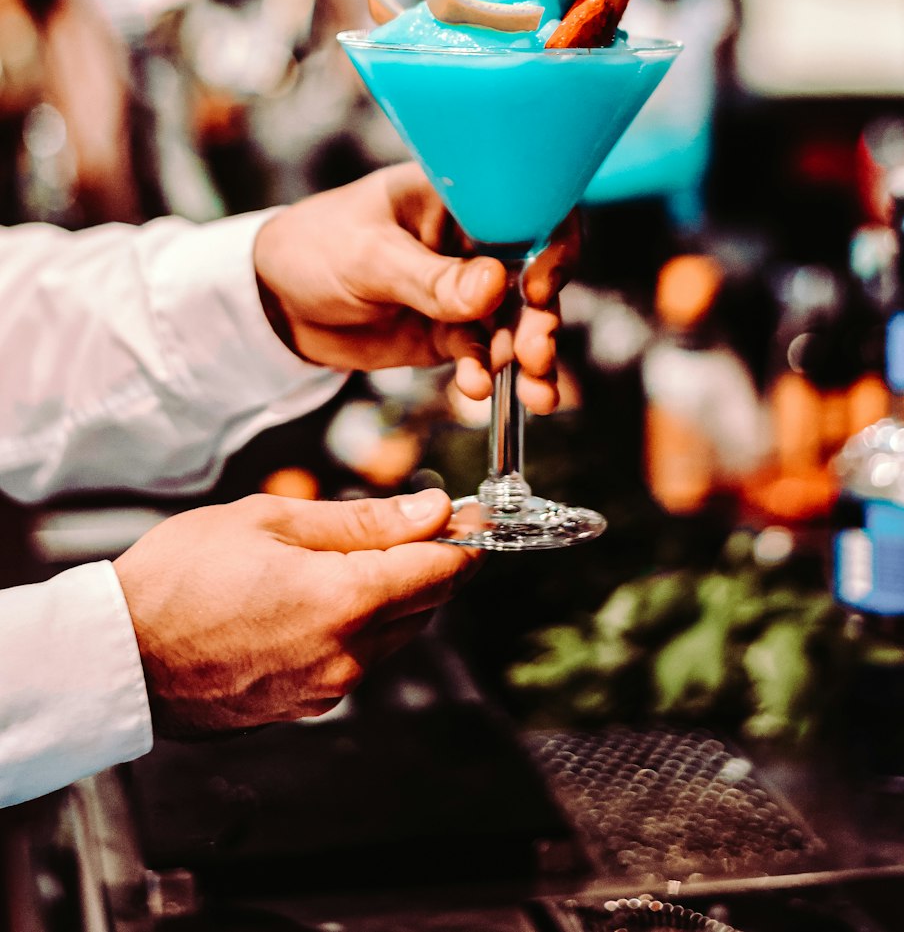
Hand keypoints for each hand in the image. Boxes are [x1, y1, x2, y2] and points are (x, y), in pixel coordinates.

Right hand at [114, 488, 477, 734]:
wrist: (118, 656)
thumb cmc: (180, 578)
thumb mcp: (272, 521)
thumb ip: (361, 521)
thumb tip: (431, 513)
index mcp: (345, 602)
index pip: (440, 572)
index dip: (462, 539)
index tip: (468, 516)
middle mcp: (346, 656)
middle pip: (425, 606)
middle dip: (428, 563)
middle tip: (413, 522)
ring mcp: (325, 689)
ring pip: (392, 635)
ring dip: (391, 596)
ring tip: (350, 554)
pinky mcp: (302, 707)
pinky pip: (354, 660)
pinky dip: (355, 626)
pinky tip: (317, 595)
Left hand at [253, 163, 578, 412]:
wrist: (273, 303)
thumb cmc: (315, 248)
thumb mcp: (369, 258)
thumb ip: (431, 277)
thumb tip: (494, 285)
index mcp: (460, 198)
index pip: (528, 209)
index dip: (550, 246)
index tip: (537, 286)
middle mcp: (473, 242)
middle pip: (530, 275)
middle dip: (540, 318)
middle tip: (536, 352)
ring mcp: (464, 291)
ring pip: (513, 323)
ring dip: (526, 357)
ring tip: (534, 392)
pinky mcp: (449, 333)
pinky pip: (481, 355)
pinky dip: (485, 375)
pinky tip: (476, 391)